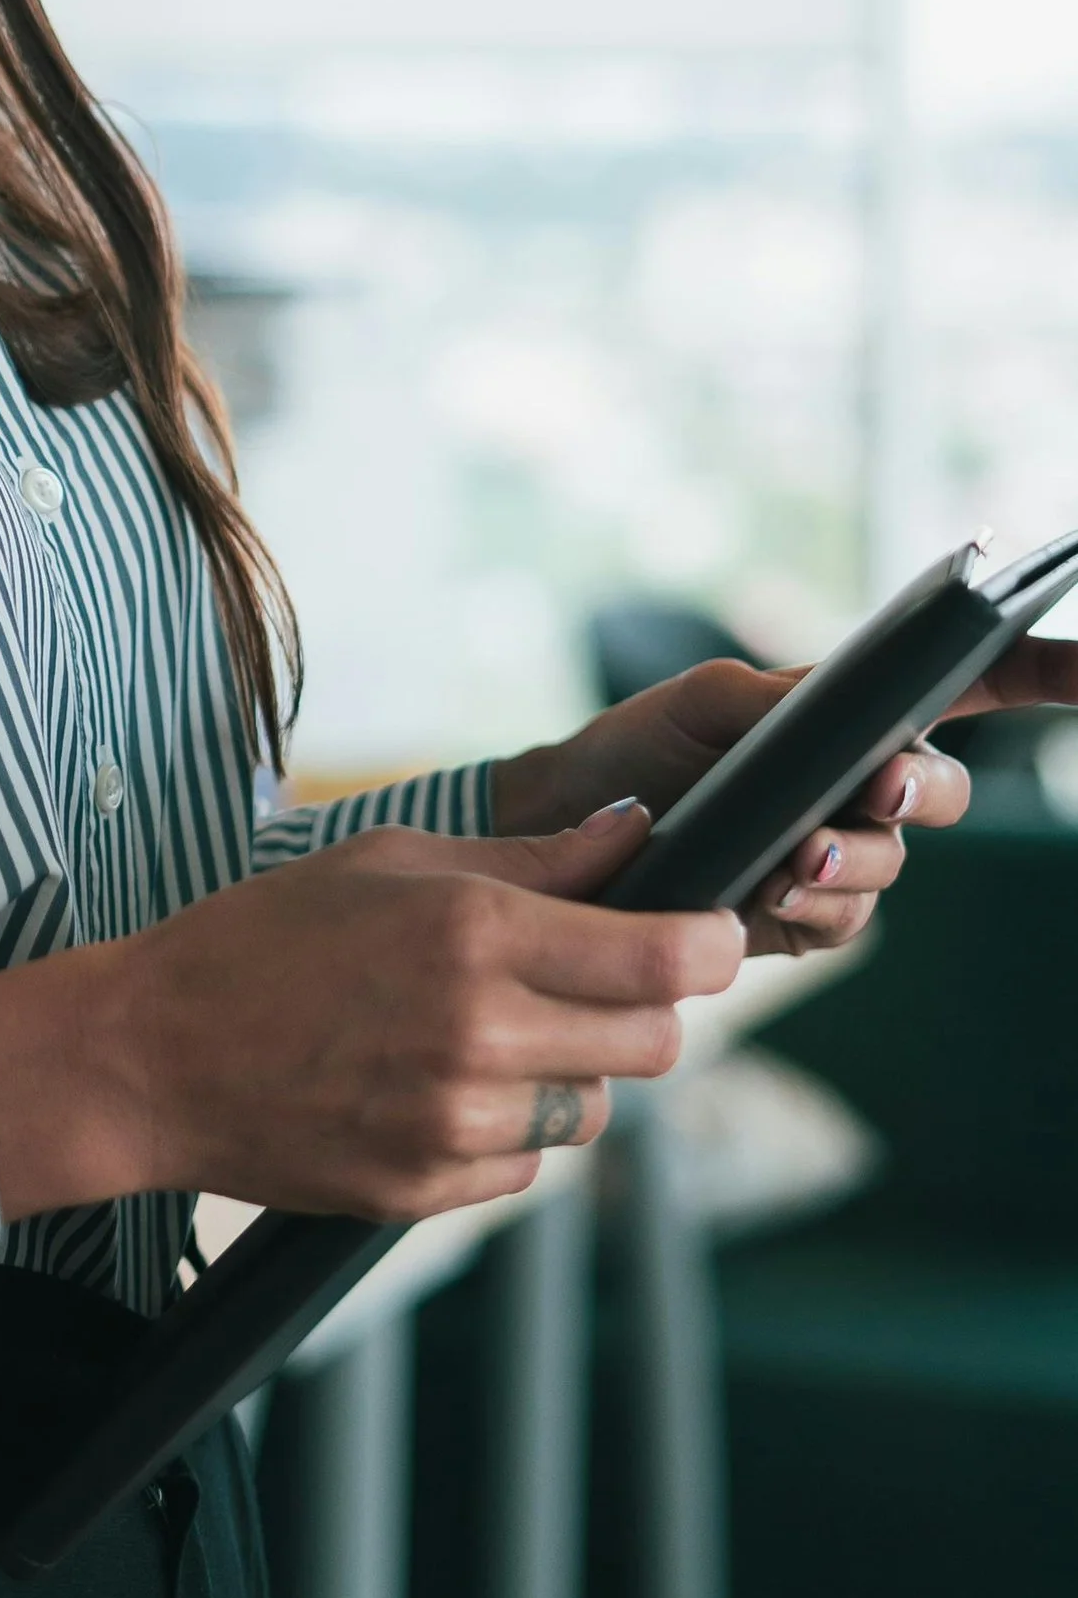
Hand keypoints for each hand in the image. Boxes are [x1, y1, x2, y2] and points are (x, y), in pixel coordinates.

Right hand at [0, 801, 739, 1227]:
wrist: (151, 1055)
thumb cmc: (263, 937)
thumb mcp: (389, 863)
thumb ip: (526, 857)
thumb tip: (636, 836)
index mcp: (473, 933)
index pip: (658, 958)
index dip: (711, 945)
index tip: (715, 933)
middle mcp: (478, 1033)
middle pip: (654, 1043)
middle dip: (646, 1009)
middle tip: (598, 978)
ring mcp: (455, 1121)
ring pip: (595, 1108)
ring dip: (570, 1070)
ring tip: (485, 1031)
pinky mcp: (429, 1190)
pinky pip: (526, 1160)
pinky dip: (507, 1124)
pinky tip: (436, 1084)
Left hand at [493, 633, 1077, 957]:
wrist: (568, 832)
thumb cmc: (640, 746)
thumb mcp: (700, 700)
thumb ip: (773, 696)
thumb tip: (828, 709)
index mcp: (855, 714)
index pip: (975, 687)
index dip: (1048, 674)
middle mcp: (864, 785)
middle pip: (943, 791)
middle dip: (923, 791)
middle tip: (881, 788)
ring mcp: (841, 856)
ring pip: (892, 866)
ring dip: (851, 861)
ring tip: (792, 855)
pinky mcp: (805, 919)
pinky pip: (843, 922)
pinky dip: (814, 908)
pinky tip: (769, 895)